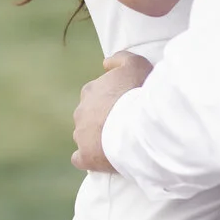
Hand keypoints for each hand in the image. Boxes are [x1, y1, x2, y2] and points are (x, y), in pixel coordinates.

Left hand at [71, 51, 153, 172]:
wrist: (138, 125)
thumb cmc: (138, 93)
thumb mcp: (136, 64)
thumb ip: (120, 59)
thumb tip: (105, 64)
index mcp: (90, 90)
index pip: (95, 94)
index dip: (110, 100)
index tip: (124, 106)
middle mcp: (81, 111)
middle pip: (88, 115)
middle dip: (101, 119)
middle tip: (122, 124)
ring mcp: (81, 135)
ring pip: (83, 136)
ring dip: (95, 138)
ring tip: (116, 143)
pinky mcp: (85, 156)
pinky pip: (80, 158)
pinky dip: (88, 158)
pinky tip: (100, 159)